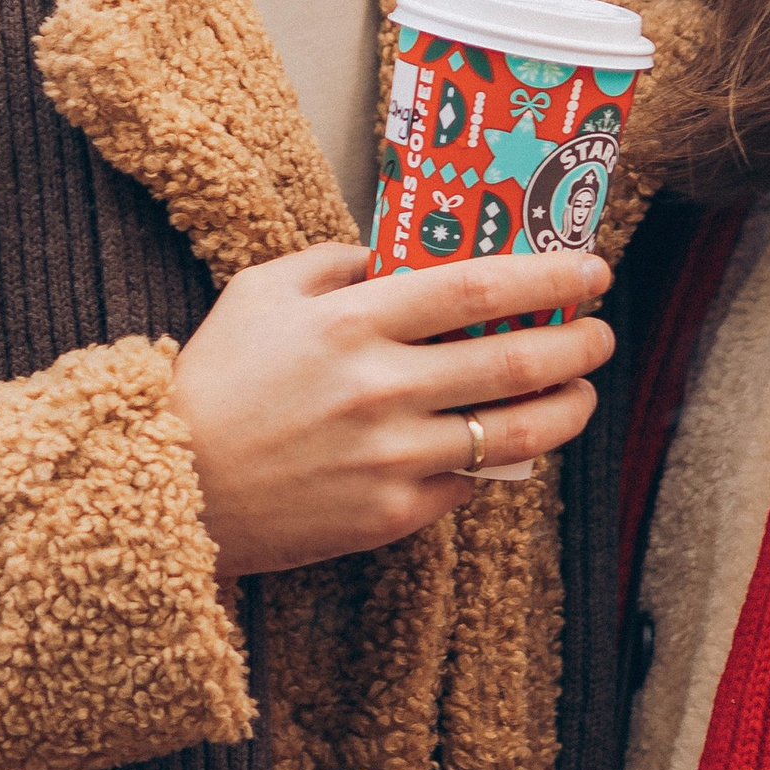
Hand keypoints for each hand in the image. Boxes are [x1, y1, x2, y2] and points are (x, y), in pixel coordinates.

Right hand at [170, 244, 613, 582]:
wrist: (168, 487)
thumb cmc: (214, 381)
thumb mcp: (259, 292)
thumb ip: (333, 264)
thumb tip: (395, 256)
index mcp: (353, 321)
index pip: (478, 288)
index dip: (548, 276)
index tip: (589, 271)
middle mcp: (381, 386)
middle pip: (515, 358)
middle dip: (577, 343)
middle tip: (600, 333)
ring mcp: (389, 455)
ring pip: (512, 430)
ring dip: (564, 408)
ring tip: (579, 392)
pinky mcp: (388, 514)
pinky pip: (469, 482)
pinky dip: (499, 461)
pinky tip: (511, 442)